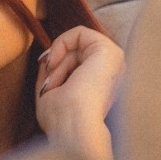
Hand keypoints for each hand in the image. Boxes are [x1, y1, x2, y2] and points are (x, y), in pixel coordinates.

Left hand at [35, 26, 123, 159]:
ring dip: (58, 59)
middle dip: (57, 65)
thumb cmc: (63, 119)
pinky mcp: (110, 51)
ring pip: (77, 44)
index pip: (77, 65)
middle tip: (50, 83)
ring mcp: (115, 61)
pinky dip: (62, 42)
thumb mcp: (52, 95)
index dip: (57, 67)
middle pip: (76, 54)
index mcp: (104, 86)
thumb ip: (53, 75)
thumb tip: (47, 58)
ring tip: (54, 79)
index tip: (46, 80)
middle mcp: (113, 73)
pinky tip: (55, 61)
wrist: (75, 127)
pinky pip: (80, 32)